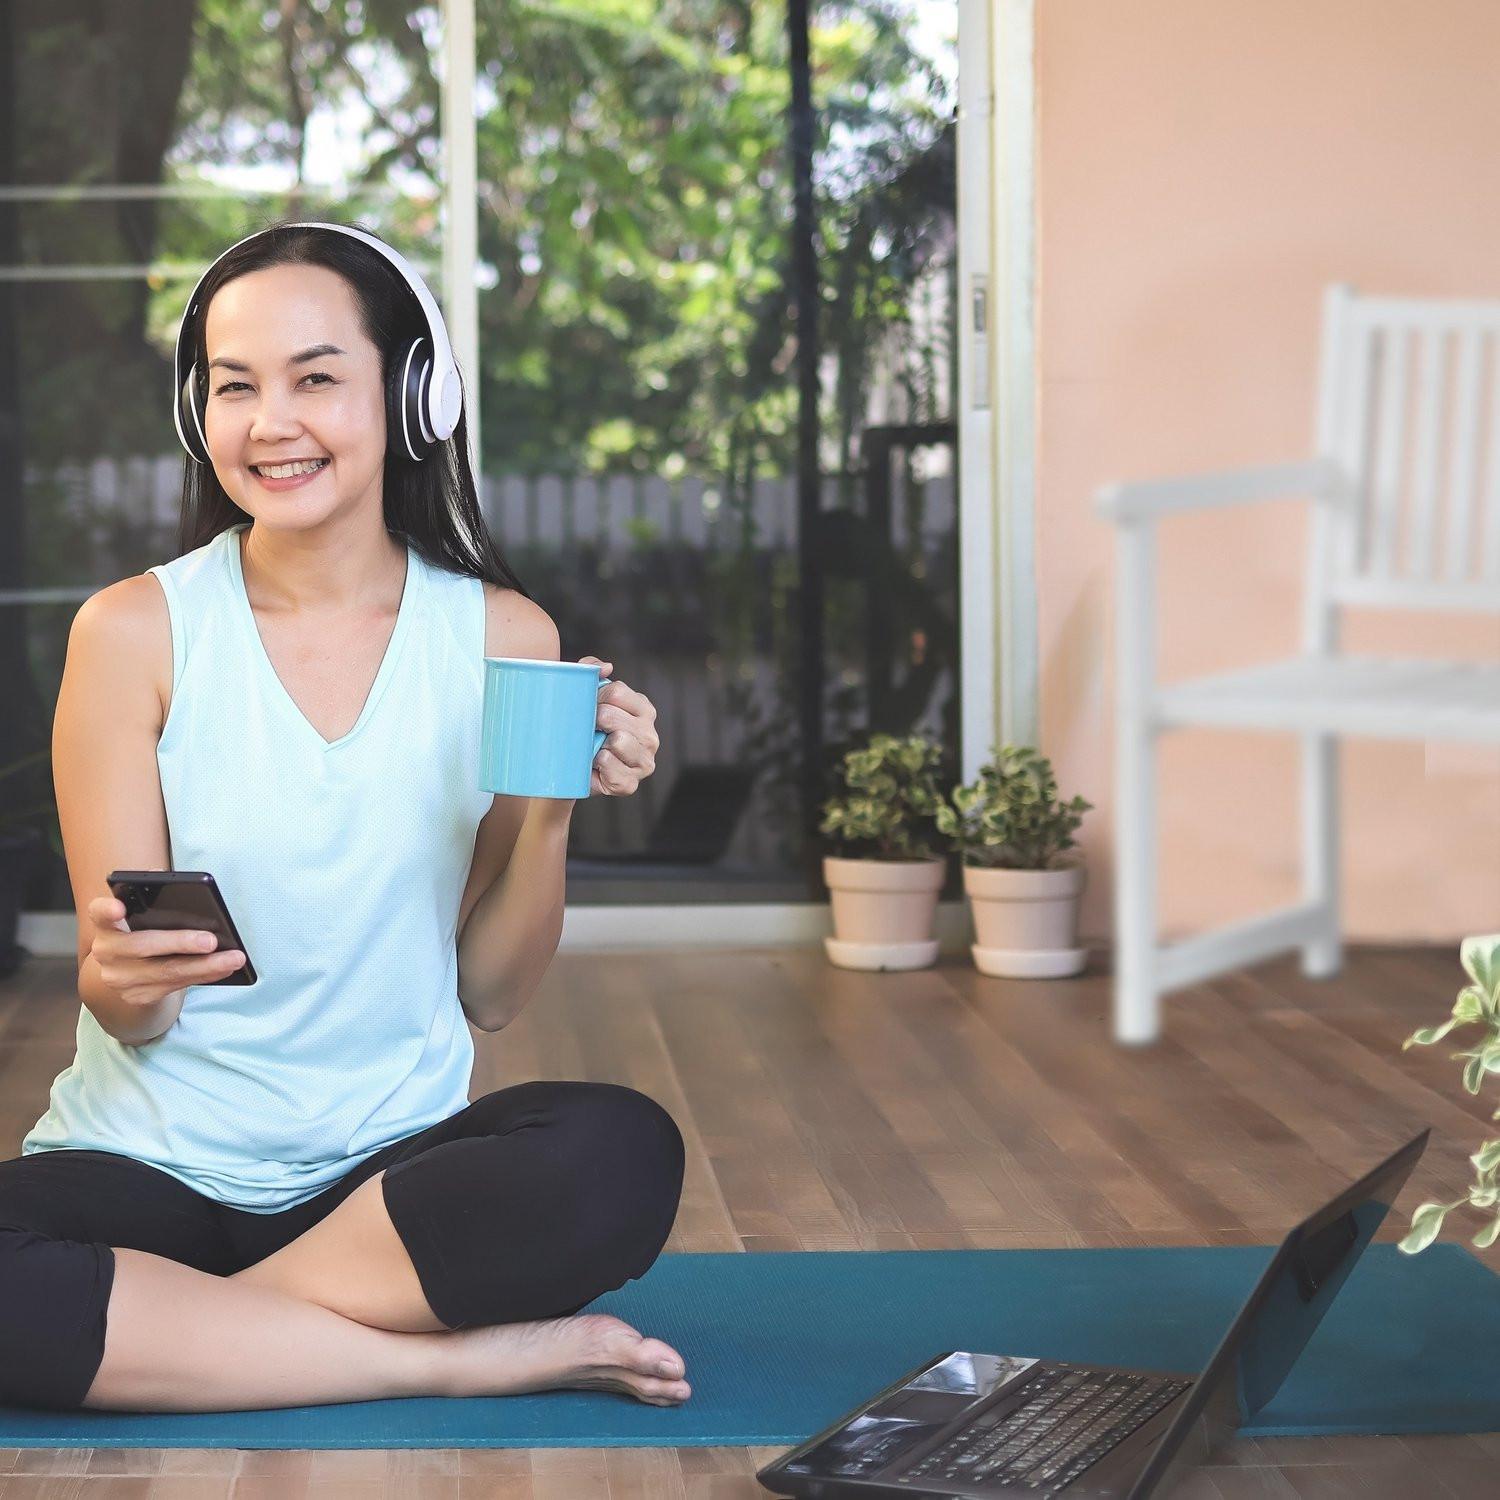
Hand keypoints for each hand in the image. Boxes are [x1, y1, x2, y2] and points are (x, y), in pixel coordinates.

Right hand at [85, 895, 244, 1007]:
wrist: (129, 975)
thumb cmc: (146, 934)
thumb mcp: (145, 917)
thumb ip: (155, 898)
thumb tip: (174, 881)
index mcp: (107, 924)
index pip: (99, 912)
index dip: (107, 909)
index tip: (119, 907)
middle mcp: (107, 951)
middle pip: (142, 946)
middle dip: (180, 942)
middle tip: (211, 940)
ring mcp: (120, 978)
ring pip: (166, 971)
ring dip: (206, 965)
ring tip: (234, 958)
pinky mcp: (138, 996)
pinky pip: (177, 986)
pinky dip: (205, 976)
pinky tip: (225, 969)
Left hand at [577, 656, 658, 797]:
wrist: (569, 772)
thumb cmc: (583, 731)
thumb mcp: (588, 698)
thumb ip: (592, 672)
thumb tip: (605, 667)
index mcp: (644, 710)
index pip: (616, 692)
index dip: (593, 697)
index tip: (584, 707)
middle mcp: (650, 736)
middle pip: (611, 715)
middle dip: (592, 721)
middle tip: (585, 730)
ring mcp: (644, 762)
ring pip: (617, 740)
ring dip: (596, 744)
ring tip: (592, 748)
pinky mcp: (631, 784)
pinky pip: (609, 764)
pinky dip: (596, 765)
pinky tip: (595, 766)